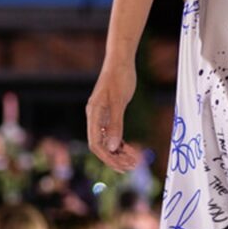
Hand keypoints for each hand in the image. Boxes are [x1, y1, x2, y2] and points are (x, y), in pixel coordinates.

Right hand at [87, 57, 141, 172]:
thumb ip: (115, 125)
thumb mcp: (119, 102)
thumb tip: (111, 148)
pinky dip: (120, 143)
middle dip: (114, 158)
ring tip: (134, 161)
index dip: (107, 158)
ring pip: (106, 140)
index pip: (95, 143)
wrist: (120, 61)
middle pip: (100, 145)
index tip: (122, 167)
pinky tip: (130, 148)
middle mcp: (94, 117)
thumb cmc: (119, 78)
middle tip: (131, 167)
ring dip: (118, 152)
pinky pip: (111, 133)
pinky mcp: (109, 113)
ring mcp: (101, 116)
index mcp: (93, 114)